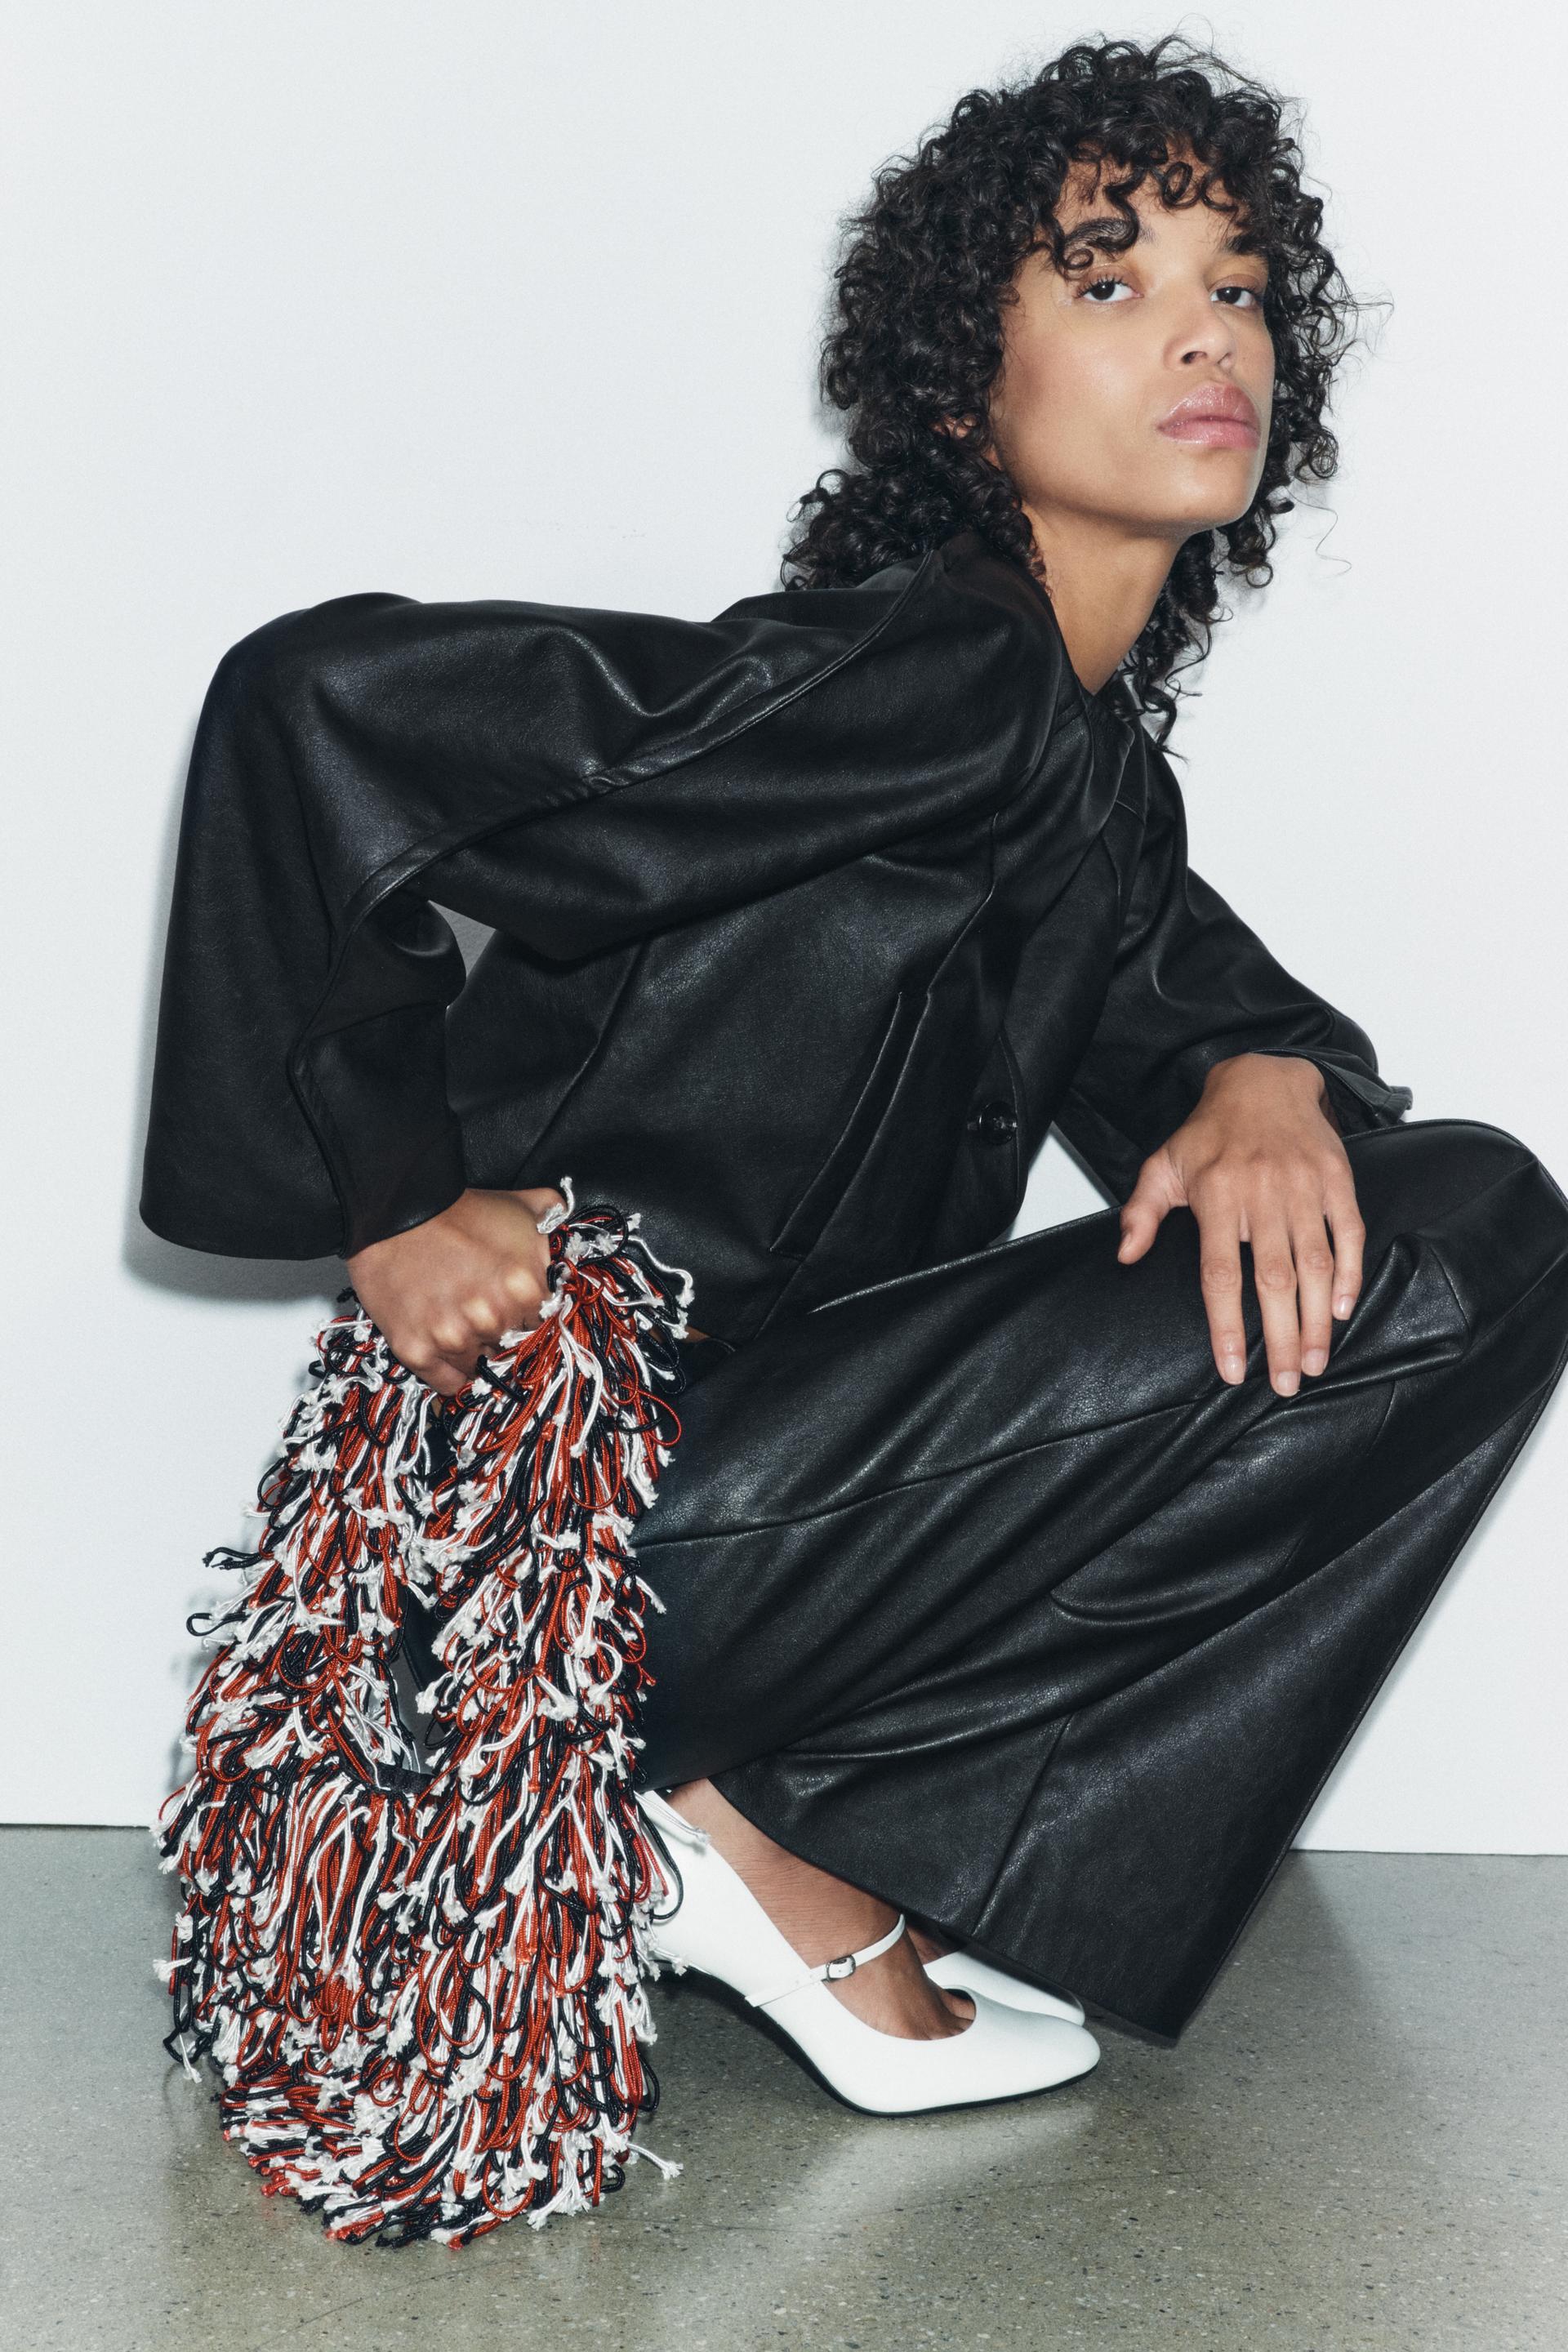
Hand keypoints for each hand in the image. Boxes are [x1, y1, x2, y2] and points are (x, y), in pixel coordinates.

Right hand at [343, 1185, 565, 1398]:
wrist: (394, 1213)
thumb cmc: (458, 1212)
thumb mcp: (520, 1206)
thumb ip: (554, 1220)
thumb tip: (567, 1225)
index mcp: (525, 1289)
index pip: (542, 1326)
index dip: (526, 1316)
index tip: (511, 1308)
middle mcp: (491, 1319)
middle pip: (510, 1347)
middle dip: (500, 1331)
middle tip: (479, 1308)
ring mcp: (452, 1338)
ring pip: (480, 1367)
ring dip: (473, 1350)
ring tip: (456, 1319)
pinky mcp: (416, 1351)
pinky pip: (447, 1383)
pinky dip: (448, 1370)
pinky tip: (443, 1345)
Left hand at [1115, 1055, 1362, 1395]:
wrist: (1264, 1080)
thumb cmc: (1211, 1132)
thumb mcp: (1163, 1164)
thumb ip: (1141, 1212)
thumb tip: (1126, 1256)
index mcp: (1217, 1196)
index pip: (1220, 1274)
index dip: (1227, 1326)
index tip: (1233, 1370)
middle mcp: (1263, 1193)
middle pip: (1274, 1279)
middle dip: (1281, 1337)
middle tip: (1285, 1383)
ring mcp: (1305, 1186)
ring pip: (1316, 1264)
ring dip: (1317, 1319)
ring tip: (1314, 1362)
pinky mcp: (1337, 1179)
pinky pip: (1349, 1233)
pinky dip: (1351, 1274)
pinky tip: (1343, 1310)